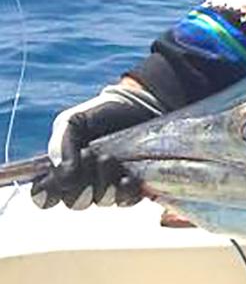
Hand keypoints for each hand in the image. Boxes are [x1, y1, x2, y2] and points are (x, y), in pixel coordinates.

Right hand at [31, 77, 164, 209]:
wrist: (136, 106)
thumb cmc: (99, 114)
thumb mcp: (73, 122)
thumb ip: (61, 144)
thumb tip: (63, 171)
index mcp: (63, 171)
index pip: (46, 197)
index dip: (47, 195)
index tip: (58, 181)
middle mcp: (84, 184)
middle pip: (75, 202)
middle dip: (81, 184)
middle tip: (90, 154)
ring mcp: (109, 187)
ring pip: (101, 200)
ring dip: (103, 184)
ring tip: (108, 158)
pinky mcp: (132, 186)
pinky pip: (126, 200)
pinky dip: (125, 192)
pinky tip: (127, 178)